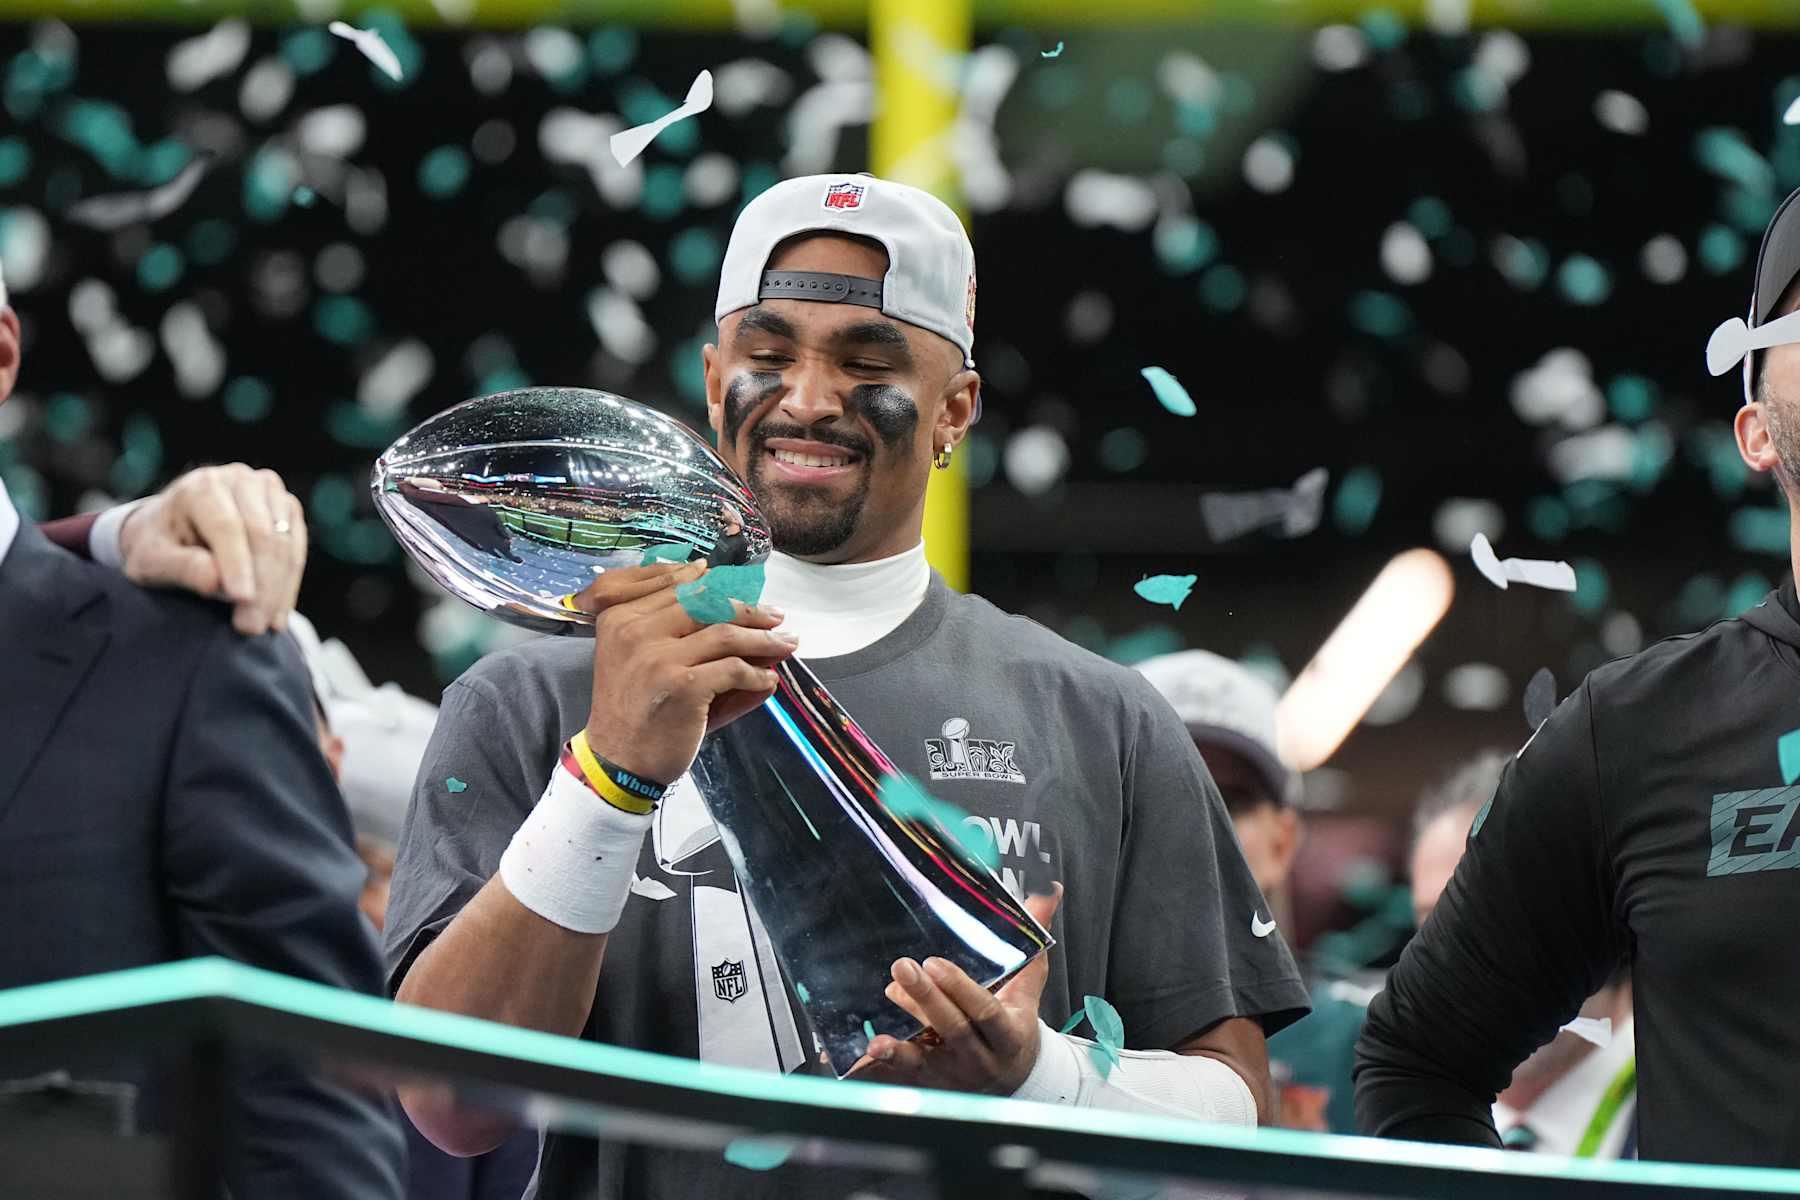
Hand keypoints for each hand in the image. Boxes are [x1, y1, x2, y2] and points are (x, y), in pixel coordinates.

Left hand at [119, 464, 306, 634]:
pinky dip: (289, 583)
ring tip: (264, 626)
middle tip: (251, 627)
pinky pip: (296, 547)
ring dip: (279, 589)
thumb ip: (180, 567)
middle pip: (262, 534)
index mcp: (201, 487)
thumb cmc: (158, 546)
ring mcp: (267, 490)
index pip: (226, 526)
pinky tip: (278, 613)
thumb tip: (215, 581)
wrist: (171, 527)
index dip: (237, 565)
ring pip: (285, 543)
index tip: (242, 601)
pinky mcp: (286, 506)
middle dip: (261, 585)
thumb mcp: (151, 561)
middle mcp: (239, 479)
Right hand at [581, 560, 796, 784]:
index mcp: (621, 619)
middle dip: (749, 609)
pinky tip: (768, 680)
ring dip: (763, 639)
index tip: (743, 590)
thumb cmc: (633, 712)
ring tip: (785, 643)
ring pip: (726, 634)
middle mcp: (635, 631)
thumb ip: (682, 634)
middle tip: (776, 617)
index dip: (716, 586)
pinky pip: (734, 670)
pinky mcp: (684, 687)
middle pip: (706, 604)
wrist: (617, 761)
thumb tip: (736, 613)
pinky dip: (758, 675)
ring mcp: (659, 658)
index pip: (678, 588)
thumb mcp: (645, 661)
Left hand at [846, 883, 1062, 1094]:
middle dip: (927, 998)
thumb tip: (1049, 890)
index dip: (961, 989)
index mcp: (1009, 1033)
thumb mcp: (1028, 984)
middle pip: (953, 1028)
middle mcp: (982, 1057)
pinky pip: (907, 1071)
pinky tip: (871, 1047)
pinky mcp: (932, 1081)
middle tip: (903, 967)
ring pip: (928, 1051)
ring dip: (904, 1031)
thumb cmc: (1016, 1021)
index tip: (936, 963)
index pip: (986, 1011)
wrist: (1013, 1076)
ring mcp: (955, 1072)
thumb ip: (1033, 938)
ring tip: (886, 1005)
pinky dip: (888, 1058)